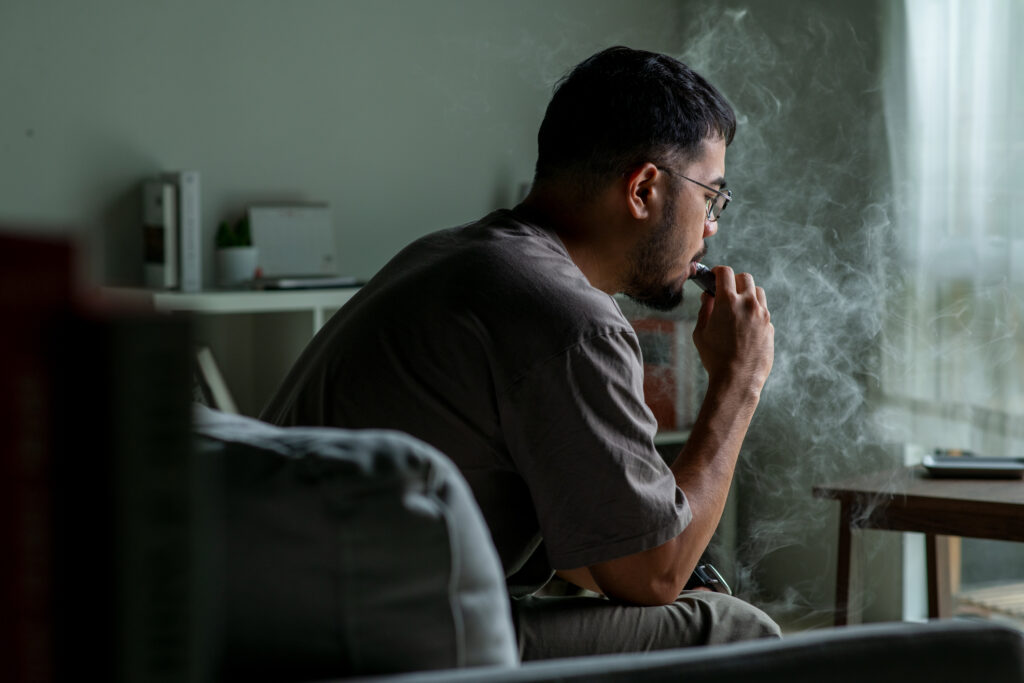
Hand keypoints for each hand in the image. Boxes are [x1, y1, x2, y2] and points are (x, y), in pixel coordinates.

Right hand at [692, 266, 773, 393]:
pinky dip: (754, 312)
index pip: (725, 272)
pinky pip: (763, 311)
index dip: (717, 272)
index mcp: (727, 302)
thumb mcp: (700, 333)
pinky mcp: (770, 327)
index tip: (714, 277)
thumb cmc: (714, 357)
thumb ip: (704, 310)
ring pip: (757, 292)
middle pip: (744, 278)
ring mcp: (762, 315)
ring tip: (737, 308)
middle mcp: (748, 304)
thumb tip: (707, 297)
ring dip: (747, 294)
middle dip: (734, 281)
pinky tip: (744, 326)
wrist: (737, 379)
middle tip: (725, 292)